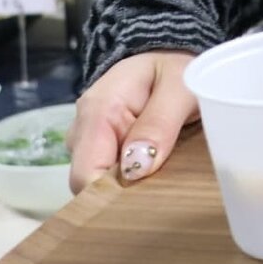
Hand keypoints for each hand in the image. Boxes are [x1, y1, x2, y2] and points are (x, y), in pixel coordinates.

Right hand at [68, 50, 198, 192]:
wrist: (168, 57)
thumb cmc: (175, 69)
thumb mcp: (179, 86)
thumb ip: (159, 122)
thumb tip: (135, 167)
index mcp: (96, 111)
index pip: (85, 175)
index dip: (110, 197)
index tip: (144, 206)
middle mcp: (83, 130)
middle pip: (89, 185)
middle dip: (121, 196)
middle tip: (164, 197)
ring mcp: (89, 142)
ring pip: (99, 184)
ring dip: (129, 190)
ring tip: (166, 183)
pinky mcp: (101, 151)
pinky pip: (110, 177)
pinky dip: (131, 182)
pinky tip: (156, 178)